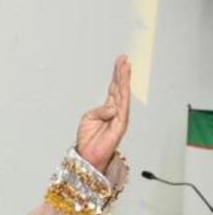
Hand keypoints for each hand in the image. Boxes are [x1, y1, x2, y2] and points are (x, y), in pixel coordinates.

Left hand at [75, 55, 130, 171]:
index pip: (113, 87)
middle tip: (124, 59)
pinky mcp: (121, 124)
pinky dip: (122, 96)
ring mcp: (120, 116)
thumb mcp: (89, 118)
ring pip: (123, 95)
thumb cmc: (89, 137)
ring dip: (124, 81)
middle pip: (120, 88)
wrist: (88, 154)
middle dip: (122, 73)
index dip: (117, 74)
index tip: (120, 61)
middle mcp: (116, 110)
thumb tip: (112, 107)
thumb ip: (99, 110)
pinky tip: (122, 86)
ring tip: (125, 68)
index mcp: (107, 107)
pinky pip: (123, 107)